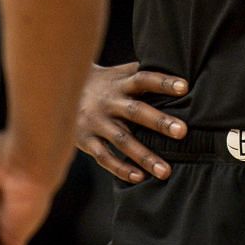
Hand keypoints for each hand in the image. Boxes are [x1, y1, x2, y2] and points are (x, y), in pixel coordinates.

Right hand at [73, 61, 187, 182]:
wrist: (59, 91)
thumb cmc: (103, 84)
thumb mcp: (118, 74)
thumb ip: (142, 73)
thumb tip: (177, 65)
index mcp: (120, 83)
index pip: (144, 79)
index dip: (163, 82)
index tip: (185, 87)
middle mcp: (109, 102)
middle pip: (136, 112)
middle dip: (159, 122)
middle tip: (183, 132)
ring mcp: (96, 122)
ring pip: (122, 140)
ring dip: (144, 156)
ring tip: (166, 171)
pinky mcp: (85, 140)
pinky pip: (104, 157)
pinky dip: (121, 169)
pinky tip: (140, 178)